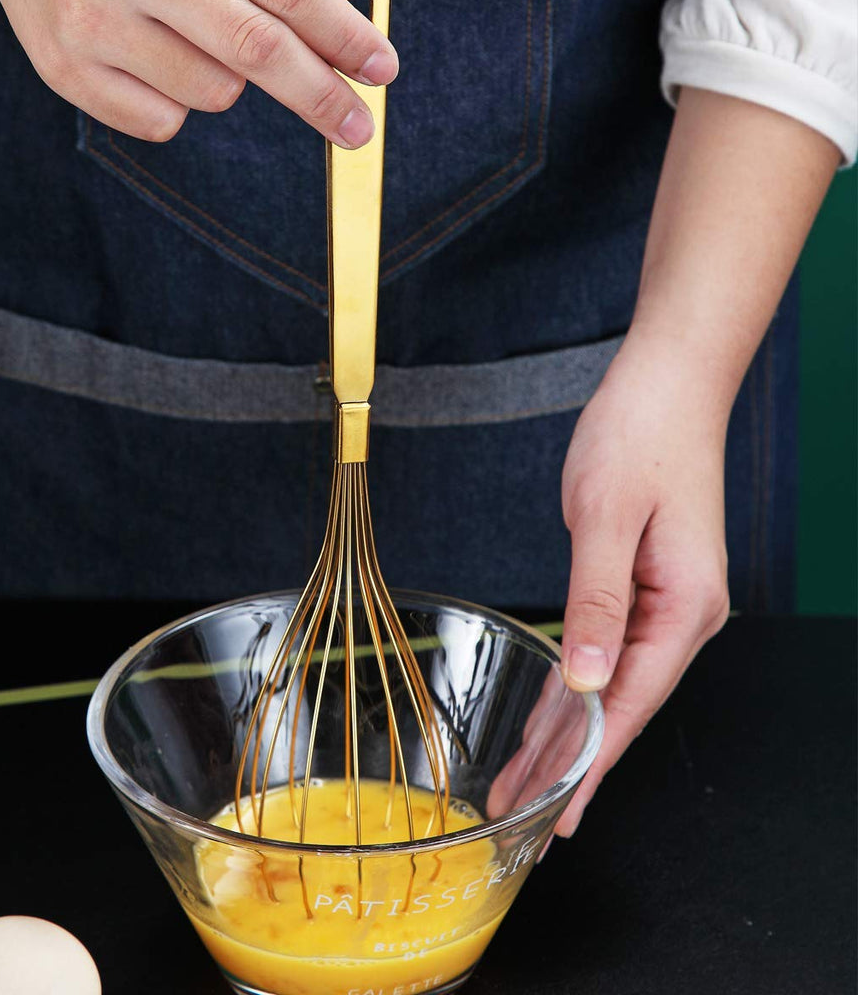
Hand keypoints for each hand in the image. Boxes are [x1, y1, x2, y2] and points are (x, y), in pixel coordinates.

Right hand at [0, 0, 397, 144]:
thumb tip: (338, 18)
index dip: (340, 32)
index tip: (381, 68)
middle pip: (254, 49)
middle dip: (319, 94)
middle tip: (357, 127)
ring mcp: (92, 25)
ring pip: (214, 92)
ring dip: (227, 79)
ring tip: (186, 34)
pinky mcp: (65, 73)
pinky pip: (165, 122)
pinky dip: (176, 100)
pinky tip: (147, 58)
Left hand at [553, 328, 731, 837]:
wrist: (667, 386)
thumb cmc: (640, 438)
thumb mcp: (606, 520)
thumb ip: (596, 604)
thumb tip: (589, 682)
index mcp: (682, 609)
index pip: (627, 706)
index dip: (588, 766)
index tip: (557, 818)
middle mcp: (679, 617)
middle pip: (615, 709)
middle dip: (566, 764)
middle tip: (521, 817)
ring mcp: (662, 605)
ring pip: (606, 687)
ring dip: (564, 735)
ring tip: (524, 782)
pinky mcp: (640, 587)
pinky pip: (602, 654)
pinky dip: (572, 691)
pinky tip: (550, 719)